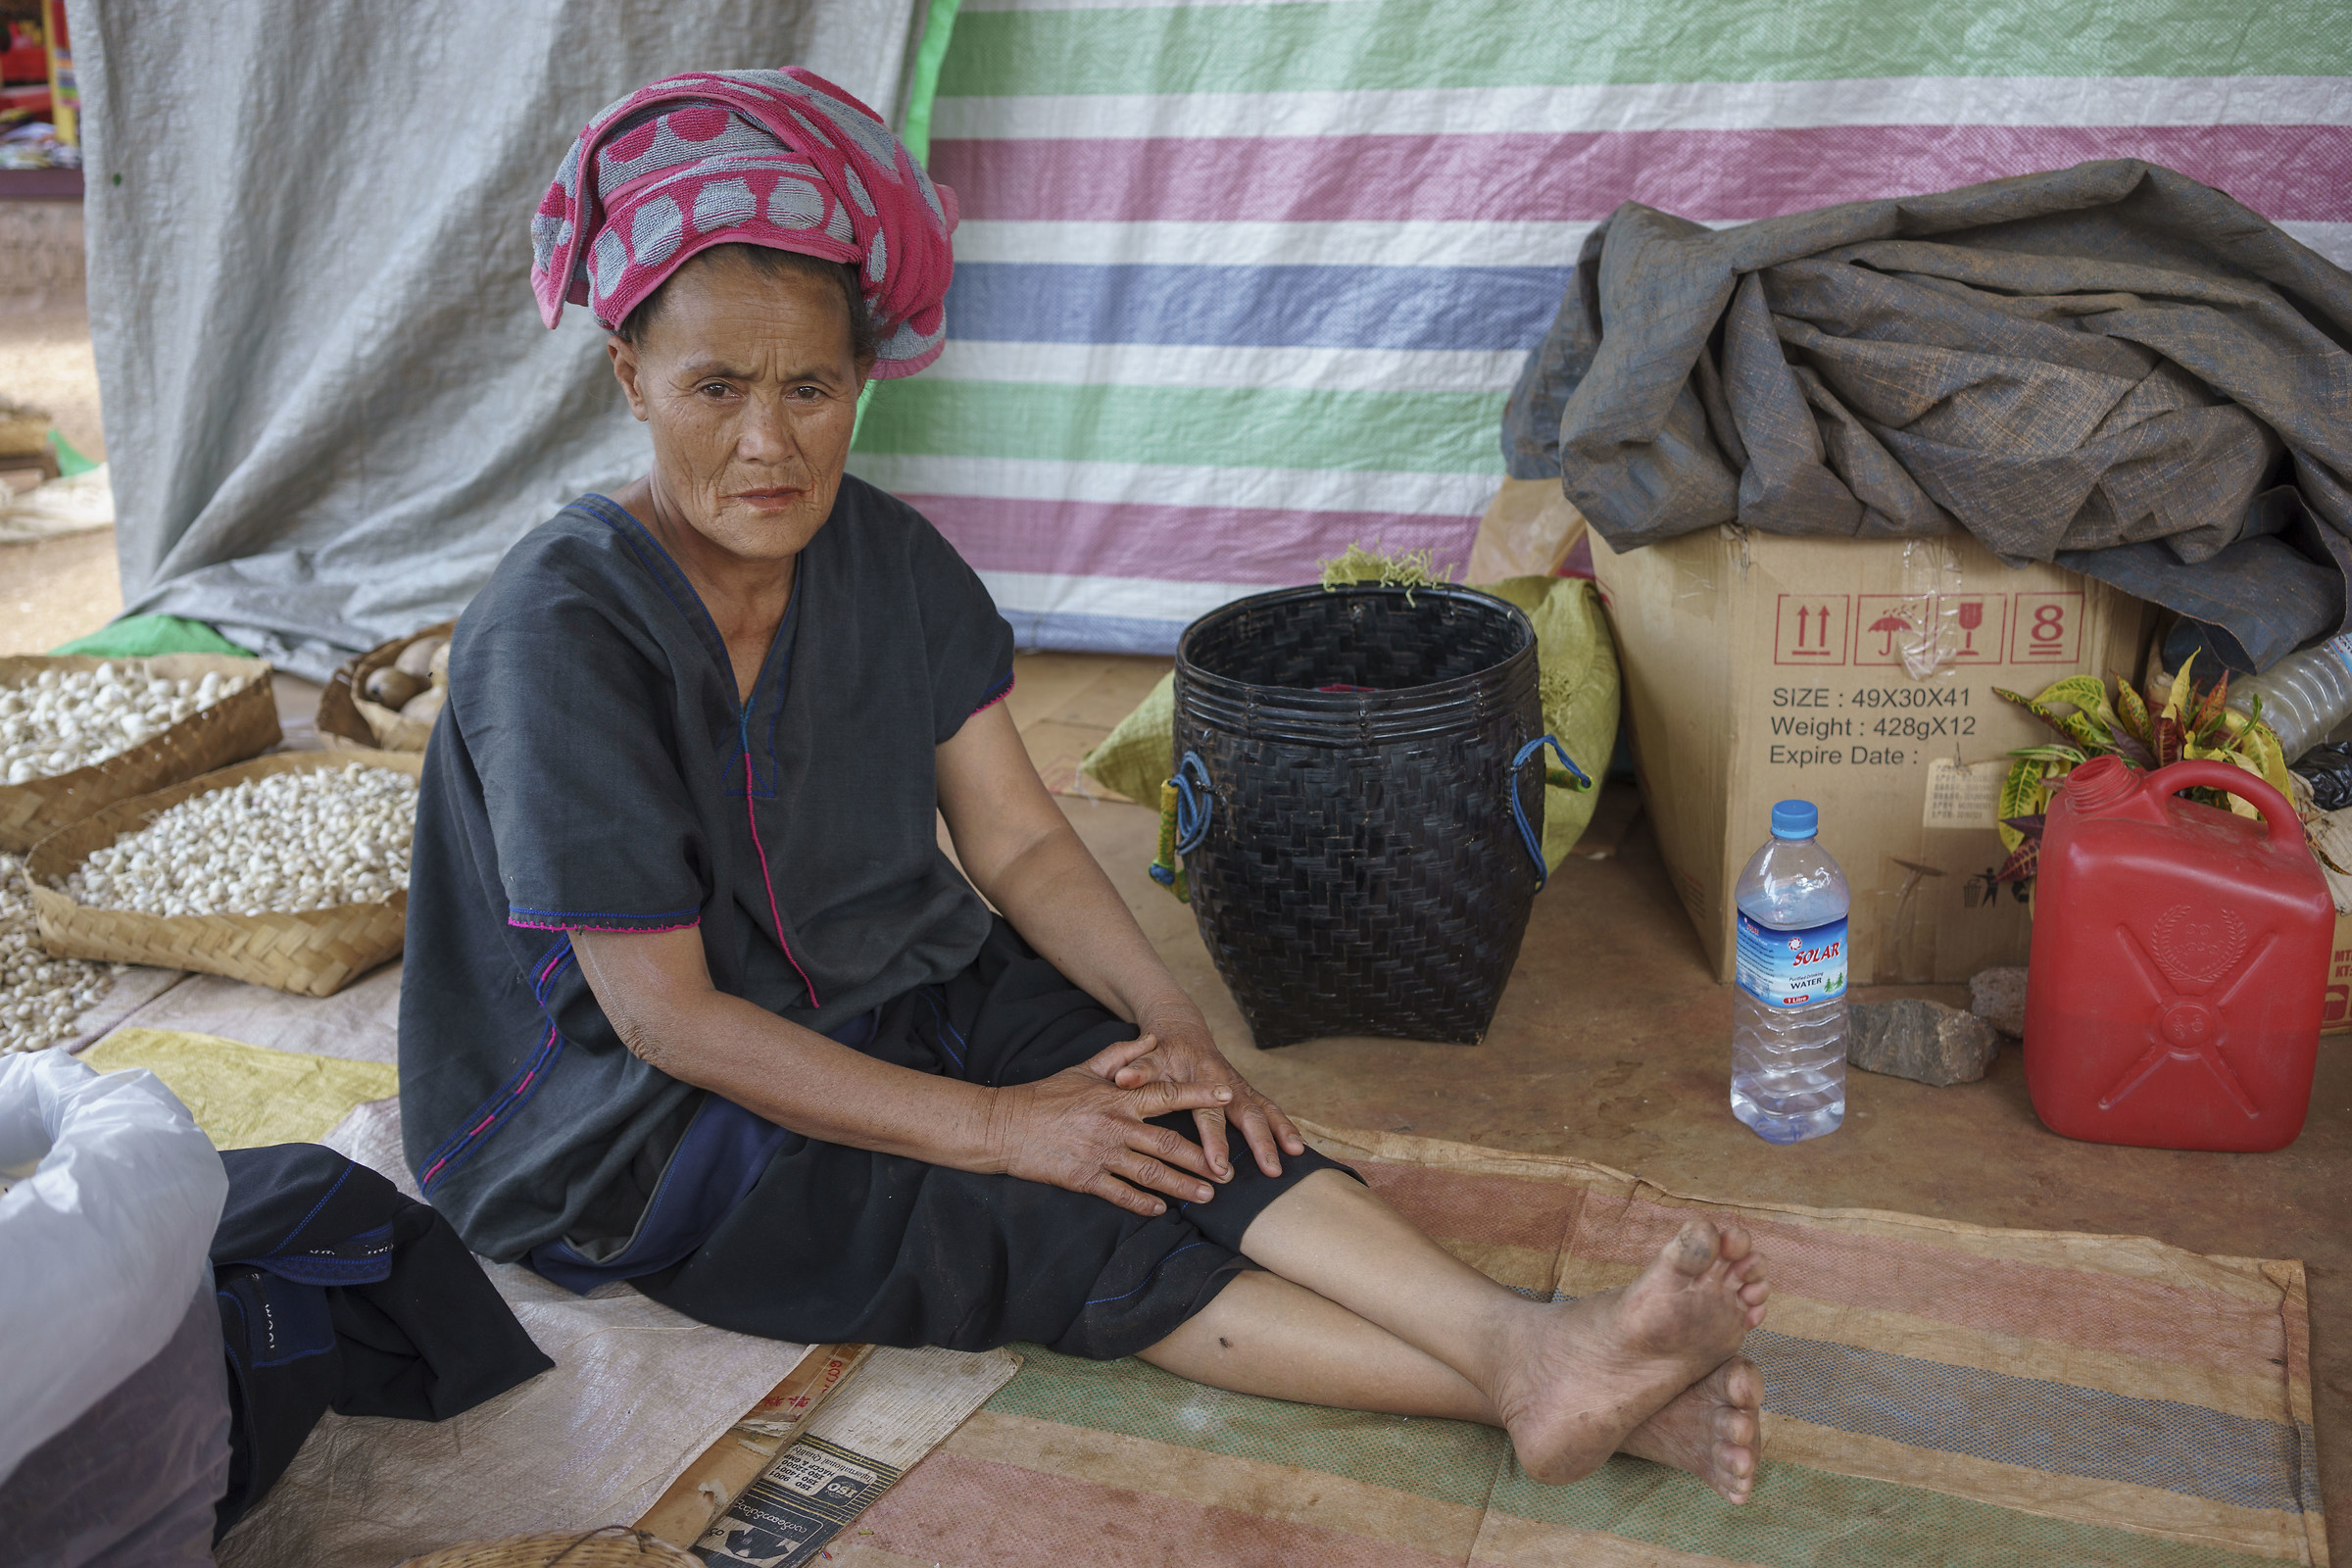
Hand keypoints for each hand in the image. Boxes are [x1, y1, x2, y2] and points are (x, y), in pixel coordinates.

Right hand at [987, 1036, 1235, 1217]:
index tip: (1228, 1097)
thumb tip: (1151, 1038)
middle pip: (1168, 1143)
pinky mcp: (1085, 1178)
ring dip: (1181, 1186)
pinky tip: (1160, 1210)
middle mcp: (1115, 1126)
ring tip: (1206, 1195)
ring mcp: (1101, 1154)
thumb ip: (1121, 1055)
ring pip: (1151, 1173)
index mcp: (1118, 1098)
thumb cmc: (1046, 1095)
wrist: (1006, 1126)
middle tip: (1227, 1171)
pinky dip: (1143, 1203)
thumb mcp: (1084, 1068)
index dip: (1200, 1096)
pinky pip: (1121, 1194)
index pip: (1168, 1094)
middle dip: (1201, 1158)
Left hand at [1103, 1004, 1305, 1180]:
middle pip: (1247, 1113)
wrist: (1181, 1029)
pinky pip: (1270, 1108)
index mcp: (1202, 1076)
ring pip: (1265, 1108)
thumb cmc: (1161, 1050)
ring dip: (1281, 1131)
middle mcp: (1227, 1081)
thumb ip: (1137, 1069)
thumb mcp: (1148, 1057)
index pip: (1209, 1115)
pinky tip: (1297, 1145)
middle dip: (1261, 1142)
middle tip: (1271, 1170)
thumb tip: (1122, 1079)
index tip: (1219, 1167)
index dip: (1215, 1142)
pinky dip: (1285, 1125)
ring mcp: (1240, 1086)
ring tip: (1297, 1154)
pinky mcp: (1247, 1091)